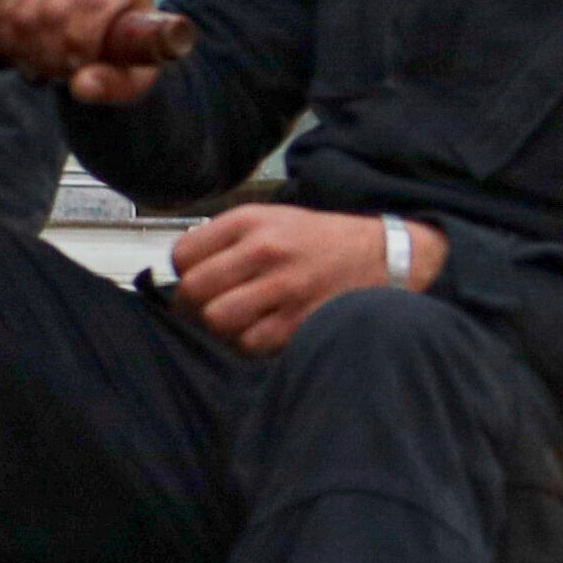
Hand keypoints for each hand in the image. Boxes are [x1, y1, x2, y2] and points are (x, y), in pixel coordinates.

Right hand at [0, 0, 192, 102]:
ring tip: (42, 66)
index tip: (74, 67)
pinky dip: (9, 35)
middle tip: (54, 73)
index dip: (77, 39)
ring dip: (28, 47)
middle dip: (50, 50)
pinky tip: (24, 52)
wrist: (106, 34)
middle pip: (56, 8)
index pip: (94, 1)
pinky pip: (8, 3)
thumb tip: (82, 85)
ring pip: (28, 8)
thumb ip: (112, 84)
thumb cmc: (124, 55)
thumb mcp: (131, 78)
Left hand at [164, 198, 441, 354]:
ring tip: (233, 321)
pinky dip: (247, 343)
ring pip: (216, 320)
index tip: (195, 279)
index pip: (183, 254)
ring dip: (218, 327)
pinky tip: (260, 330)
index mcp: (251, 221)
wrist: (380, 256)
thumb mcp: (272, 219)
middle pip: (193, 290)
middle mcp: (264, 250)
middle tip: (206, 307)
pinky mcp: (298, 321)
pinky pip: (248, 343)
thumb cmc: (319, 241)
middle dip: (192, 306)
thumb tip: (183, 271)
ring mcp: (283, 287)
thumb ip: (226, 239)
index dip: (182, 273)